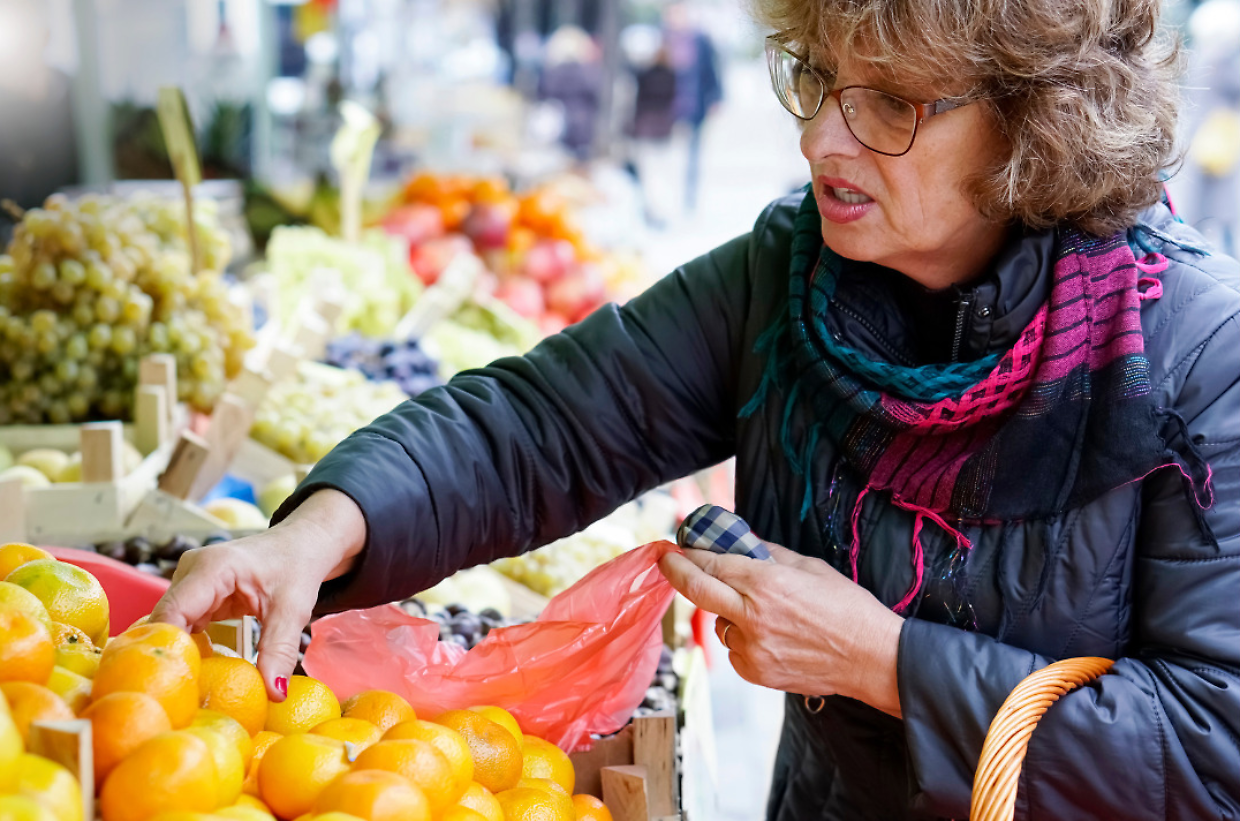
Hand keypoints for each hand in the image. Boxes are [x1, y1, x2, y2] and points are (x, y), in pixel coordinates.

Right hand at [151, 489, 365, 700]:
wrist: (302, 544)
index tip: (177, 684)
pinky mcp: (195, 594)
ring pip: (171, 624)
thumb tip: (274, 694)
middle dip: (173, 656)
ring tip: (190, 687)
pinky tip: (199, 670)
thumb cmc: (297, 567)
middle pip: (166, 621)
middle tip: (183, 695)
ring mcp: (190, 581)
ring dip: (180, 653)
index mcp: (212, 567)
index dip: (168, 648)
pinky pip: (182, 624)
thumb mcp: (293, 611)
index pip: (172, 612)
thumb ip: (280, 651)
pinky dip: (190, 646)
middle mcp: (191, 571)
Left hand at [659, 541, 904, 716]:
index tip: (676, 546)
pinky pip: (734, 648)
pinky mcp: (756, 673)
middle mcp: (753, 617)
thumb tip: (736, 540)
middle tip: (666, 560)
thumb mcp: (809, 567)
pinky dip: (742, 637)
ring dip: (728, 611)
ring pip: (720, 622)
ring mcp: (752, 649)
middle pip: (698, 591)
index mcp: (767, 584)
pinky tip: (770, 634)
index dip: (689, 554)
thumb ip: (766, 554)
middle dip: (677, 572)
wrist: (872, 659)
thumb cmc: (847, 608)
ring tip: (762, 610)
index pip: (712, 565)